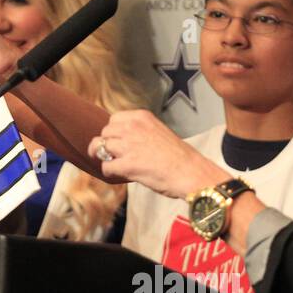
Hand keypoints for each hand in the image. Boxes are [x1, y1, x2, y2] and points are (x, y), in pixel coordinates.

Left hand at [88, 109, 224, 198]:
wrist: (192, 172)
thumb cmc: (179, 156)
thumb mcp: (158, 131)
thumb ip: (139, 131)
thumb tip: (120, 138)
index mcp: (141, 117)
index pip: (113, 119)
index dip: (114, 132)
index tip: (119, 141)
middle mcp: (132, 127)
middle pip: (105, 133)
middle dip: (108, 144)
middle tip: (117, 155)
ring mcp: (128, 145)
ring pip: (100, 147)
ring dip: (106, 157)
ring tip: (118, 164)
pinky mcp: (127, 164)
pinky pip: (106, 167)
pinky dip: (109, 172)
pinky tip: (120, 175)